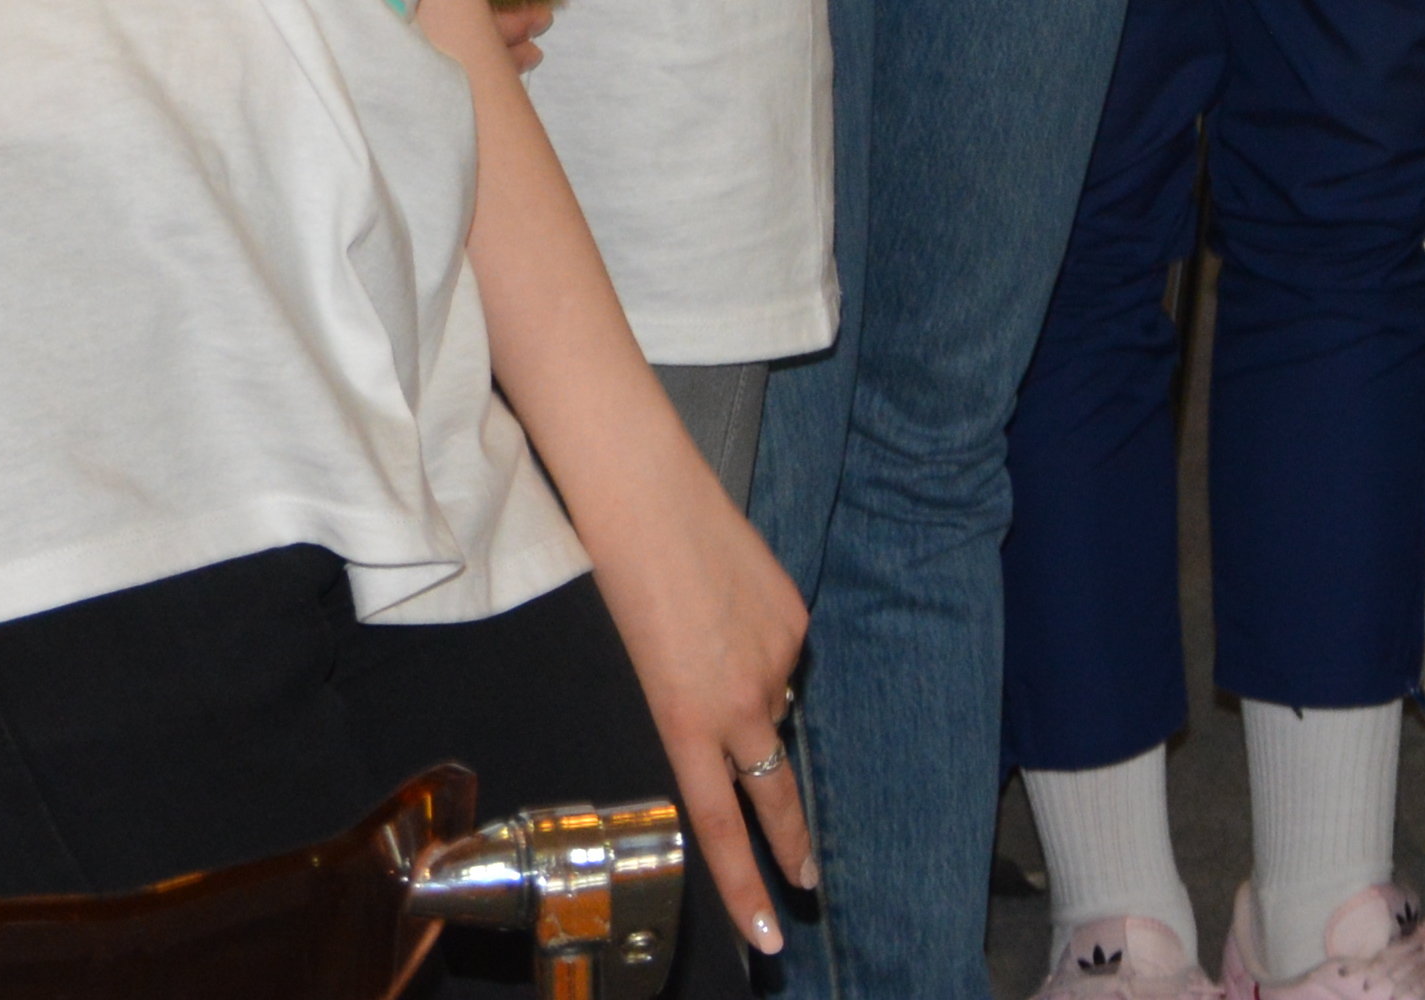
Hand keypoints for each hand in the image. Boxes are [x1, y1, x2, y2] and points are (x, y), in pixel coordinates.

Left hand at [566, 401, 817, 950]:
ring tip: (703, 636)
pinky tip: (729, 605)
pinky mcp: (795, 617)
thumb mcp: (639, 669)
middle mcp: (739, 701)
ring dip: (748, 690)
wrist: (644, 495)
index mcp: (685, 721)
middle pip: (773, 792)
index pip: (720, 825)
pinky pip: (782, 651)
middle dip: (791, 845)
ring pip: (771, 700)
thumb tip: (744, 718)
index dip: (746, 885)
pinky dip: (760, 643)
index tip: (769, 929)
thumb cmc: (618, 580)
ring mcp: (775, 658)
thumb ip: (690, 712)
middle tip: (806, 883)